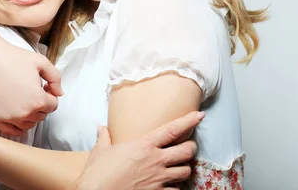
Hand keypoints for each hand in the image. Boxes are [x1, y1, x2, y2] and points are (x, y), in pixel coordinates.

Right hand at [0, 41, 62, 135]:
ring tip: (25, 100)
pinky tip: (17, 114)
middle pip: (41, 116)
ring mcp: (9, 117)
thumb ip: (56, 78)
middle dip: (41, 105)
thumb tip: (59, 93)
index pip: (53, 106)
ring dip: (30, 115)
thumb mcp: (41, 62)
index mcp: (38, 100)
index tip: (44, 87)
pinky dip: (17, 126)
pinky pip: (11, 131)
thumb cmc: (14, 58)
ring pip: (28, 125)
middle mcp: (25, 113)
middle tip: (33, 91)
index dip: (50, 95)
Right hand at [72, 112, 203, 189]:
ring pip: (185, 171)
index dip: (189, 121)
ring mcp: (158, 179)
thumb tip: (100, 128)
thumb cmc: (98, 173)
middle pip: (187, 150)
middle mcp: (155, 161)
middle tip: (187, 146)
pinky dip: (176, 186)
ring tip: (179, 166)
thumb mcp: (100, 151)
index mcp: (143, 145)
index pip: (173, 129)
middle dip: (191, 147)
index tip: (199, 115)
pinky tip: (170, 184)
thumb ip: (104, 138)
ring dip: (184, 168)